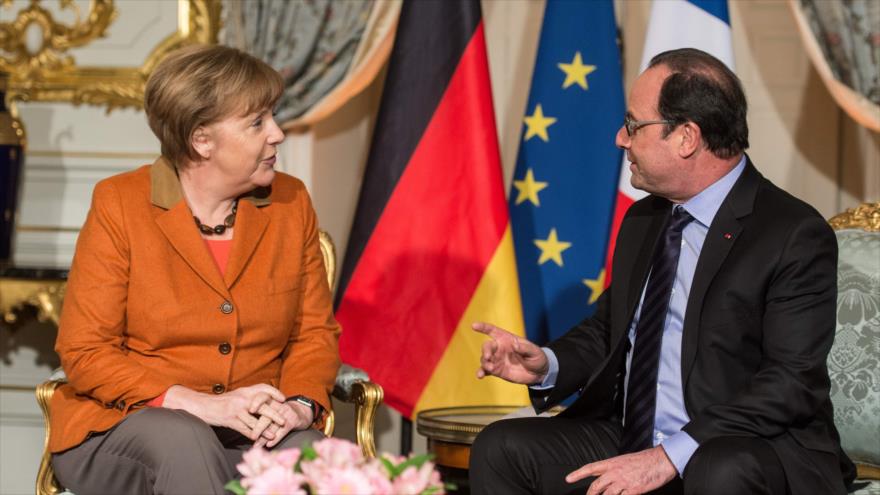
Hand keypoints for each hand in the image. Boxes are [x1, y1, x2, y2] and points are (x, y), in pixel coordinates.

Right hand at [164, 383, 286, 440]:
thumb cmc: (221, 402)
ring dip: (265, 429)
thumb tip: (264, 398)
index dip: (275, 393)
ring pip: (254, 420)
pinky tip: (258, 440)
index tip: (283, 399)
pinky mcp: (230, 420)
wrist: (203, 406)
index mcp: (245, 390)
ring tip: (274, 434)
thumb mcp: (236, 395)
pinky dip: (252, 435)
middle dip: (274, 414)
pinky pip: (244, 429)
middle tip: (284, 420)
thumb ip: (249, 396)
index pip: (263, 388)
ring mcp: (236, 409)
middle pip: (262, 405)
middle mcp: (242, 398)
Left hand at [253, 400, 314, 447]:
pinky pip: (283, 431)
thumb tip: (242, 422)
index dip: (256, 403)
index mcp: (271, 399)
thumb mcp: (272, 407)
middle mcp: (278, 404)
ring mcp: (286, 412)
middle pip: (267, 414)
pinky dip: (276, 439)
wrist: (302, 412)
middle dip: (258, 427)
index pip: (263, 397)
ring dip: (264, 437)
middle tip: (252, 437)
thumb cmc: (281, 411)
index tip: (250, 411)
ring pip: (274, 425)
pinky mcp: (293, 420)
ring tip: (257, 445)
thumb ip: (260, 411)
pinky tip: (269, 445)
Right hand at [472, 322, 548, 384]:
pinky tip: (480, 375)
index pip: (492, 331)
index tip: (474, 325)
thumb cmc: (536, 357)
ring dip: (484, 362)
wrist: (538, 373)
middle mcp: (499, 348)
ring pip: (484, 359)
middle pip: (487, 346)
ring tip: (490, 368)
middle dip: (485, 350)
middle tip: (487, 357)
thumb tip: (514, 345)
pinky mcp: (496, 370)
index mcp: (507, 339)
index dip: (483, 327)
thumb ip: (525, 348)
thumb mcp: (534, 351)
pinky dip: (481, 372)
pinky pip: (486, 370)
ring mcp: (497, 360)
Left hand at [565, 446, 676, 494]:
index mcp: (612, 463)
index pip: (590, 468)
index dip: (578, 473)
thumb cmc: (644, 460)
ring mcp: (624, 482)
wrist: (661, 460)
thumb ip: (614, 469)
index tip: (568, 478)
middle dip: (590, 494)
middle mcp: (615, 472)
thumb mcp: (625, 461)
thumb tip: (606, 477)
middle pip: (596, 486)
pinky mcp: (634, 490)